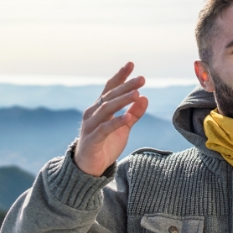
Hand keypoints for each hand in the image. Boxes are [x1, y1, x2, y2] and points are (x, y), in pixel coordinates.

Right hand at [73, 62, 148, 176]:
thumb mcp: (123, 128)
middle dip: (126, 86)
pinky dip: (116, 122)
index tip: (131, 64)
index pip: (110, 88)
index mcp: (99, 108)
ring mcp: (90, 126)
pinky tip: (127, 118)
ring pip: (106, 109)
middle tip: (142, 79)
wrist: (88, 168)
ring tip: (137, 94)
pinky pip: (104, 129)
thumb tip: (145, 98)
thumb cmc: (105, 145)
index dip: (120, 76)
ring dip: (122, 101)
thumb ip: (133, 114)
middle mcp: (93, 113)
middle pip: (110, 96)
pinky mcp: (92, 139)